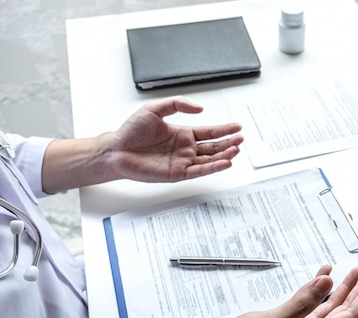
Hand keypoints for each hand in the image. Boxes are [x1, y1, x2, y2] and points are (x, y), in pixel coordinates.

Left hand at [109, 96, 243, 181]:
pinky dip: (213, 168)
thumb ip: (177, 104)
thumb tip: (200, 108)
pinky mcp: (178, 174)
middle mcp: (186, 149)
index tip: (237, 127)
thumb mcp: (154, 109)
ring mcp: (183, 162)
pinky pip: (199, 170)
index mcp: (183, 134)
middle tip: (240, 139)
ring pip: (210, 159)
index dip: (224, 130)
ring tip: (236, 150)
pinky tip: (224, 163)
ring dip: (224, 155)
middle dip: (229, 143)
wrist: (116, 150)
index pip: (209, 132)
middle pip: (214, 147)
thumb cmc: (131, 132)